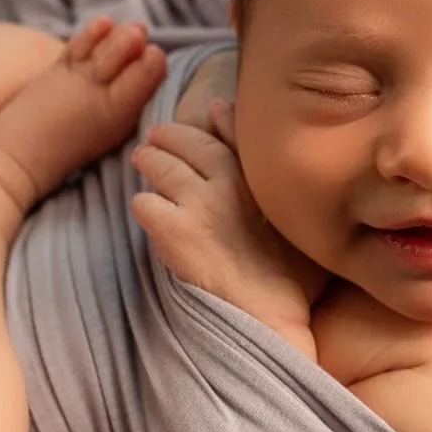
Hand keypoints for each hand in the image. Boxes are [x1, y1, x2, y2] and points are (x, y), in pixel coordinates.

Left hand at [129, 98, 327, 356]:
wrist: (266, 320)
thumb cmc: (285, 280)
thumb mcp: (290, 226)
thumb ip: (269, 185)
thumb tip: (256, 148)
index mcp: (261, 182)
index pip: (230, 134)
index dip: (215, 120)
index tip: (209, 111)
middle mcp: (229, 185)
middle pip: (190, 143)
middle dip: (171, 136)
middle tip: (156, 136)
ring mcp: (200, 206)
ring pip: (162, 167)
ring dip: (150, 162)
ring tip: (142, 158)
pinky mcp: (175, 232)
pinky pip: (146, 203)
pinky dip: (145, 204)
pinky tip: (147, 209)